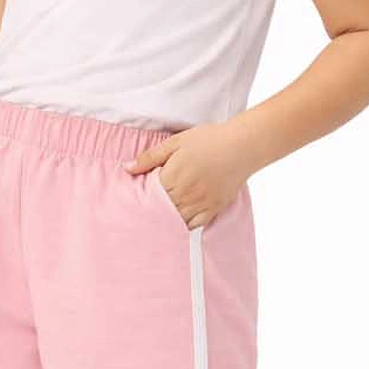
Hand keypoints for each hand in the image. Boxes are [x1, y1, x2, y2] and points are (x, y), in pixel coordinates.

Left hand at [123, 122, 251, 228]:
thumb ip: (150, 157)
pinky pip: (195, 225)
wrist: (242, 146)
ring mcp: (200, 204)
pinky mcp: (213, 209)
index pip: (148, 197)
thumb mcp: (175, 142)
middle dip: (149, 214)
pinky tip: (175, 228)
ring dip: (164, 223)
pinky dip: (183, 227)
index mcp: (172, 177)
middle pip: (160, 211)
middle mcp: (185, 195)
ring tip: (153, 226)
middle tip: (137, 217)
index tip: (131, 203)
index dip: (139, 201)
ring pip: (175, 221)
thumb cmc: (208, 140)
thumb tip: (126, 168)